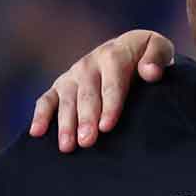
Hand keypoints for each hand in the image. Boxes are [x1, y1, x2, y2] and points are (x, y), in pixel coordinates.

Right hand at [30, 30, 173, 151]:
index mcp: (114, 55)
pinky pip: (47, 99)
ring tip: (68, 146)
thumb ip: (157, 58)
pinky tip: (36, 133)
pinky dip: (40, 115)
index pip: (112, 83)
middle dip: (86, 119)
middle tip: (87, 142)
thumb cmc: (147, 57)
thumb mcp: (159, 49)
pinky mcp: (61, 86)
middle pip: (87, 94)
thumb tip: (150, 72)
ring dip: (65, 123)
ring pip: (66, 100)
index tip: (107, 126)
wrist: (128, 49)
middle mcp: (90, 64)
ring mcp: (73, 75)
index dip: (109, 105)